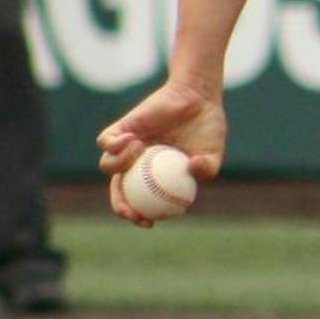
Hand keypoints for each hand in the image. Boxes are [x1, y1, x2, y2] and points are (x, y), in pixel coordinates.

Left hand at [98, 77, 226, 224]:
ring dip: (119, 165)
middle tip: (131, 209)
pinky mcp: (121, 129)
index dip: (139, 216)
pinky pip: (106, 141)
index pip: (141, 202)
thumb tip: (193, 171)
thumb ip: (208, 168)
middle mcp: (138, 165)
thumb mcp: (213, 153)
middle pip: (118, 191)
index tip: (148, 221)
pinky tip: (134, 140)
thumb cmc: (207, 127)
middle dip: (120, 205)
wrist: (197, 97)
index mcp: (156, 177)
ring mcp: (127, 147)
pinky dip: (115, 145)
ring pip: (108, 165)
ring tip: (141, 150)